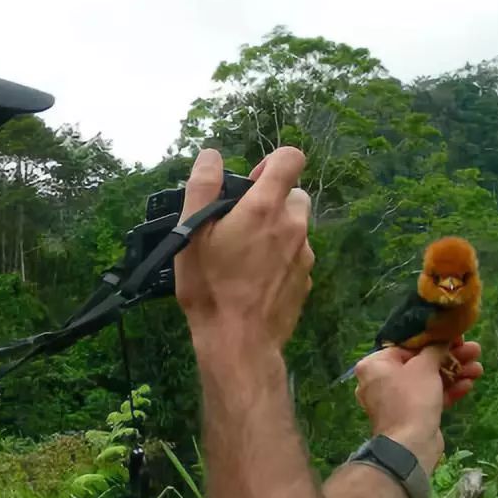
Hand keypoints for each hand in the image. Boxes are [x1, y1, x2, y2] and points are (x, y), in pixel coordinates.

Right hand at [174, 147, 313, 353]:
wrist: (238, 342)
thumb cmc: (209, 286)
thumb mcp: (191, 233)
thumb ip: (201, 187)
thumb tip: (211, 155)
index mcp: (265, 207)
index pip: (290, 159)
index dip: (272, 162)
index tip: (250, 183)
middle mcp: (293, 226)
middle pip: (294, 194)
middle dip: (271, 201)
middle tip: (239, 225)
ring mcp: (304, 255)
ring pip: (295, 227)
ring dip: (275, 231)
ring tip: (243, 257)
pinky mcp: (306, 281)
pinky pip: (295, 256)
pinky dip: (280, 259)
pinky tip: (254, 280)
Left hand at [353, 341, 483, 472]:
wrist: (410, 445)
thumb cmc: (412, 397)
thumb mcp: (424, 367)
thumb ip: (434, 349)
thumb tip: (442, 339)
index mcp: (374, 365)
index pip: (405, 346)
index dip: (433, 341)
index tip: (454, 338)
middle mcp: (380, 381)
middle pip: (420, 363)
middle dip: (449, 358)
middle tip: (474, 351)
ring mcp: (395, 400)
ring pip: (427, 381)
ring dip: (454, 373)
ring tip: (479, 368)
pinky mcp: (410, 415)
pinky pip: (429, 397)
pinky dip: (447, 391)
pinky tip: (470, 384)